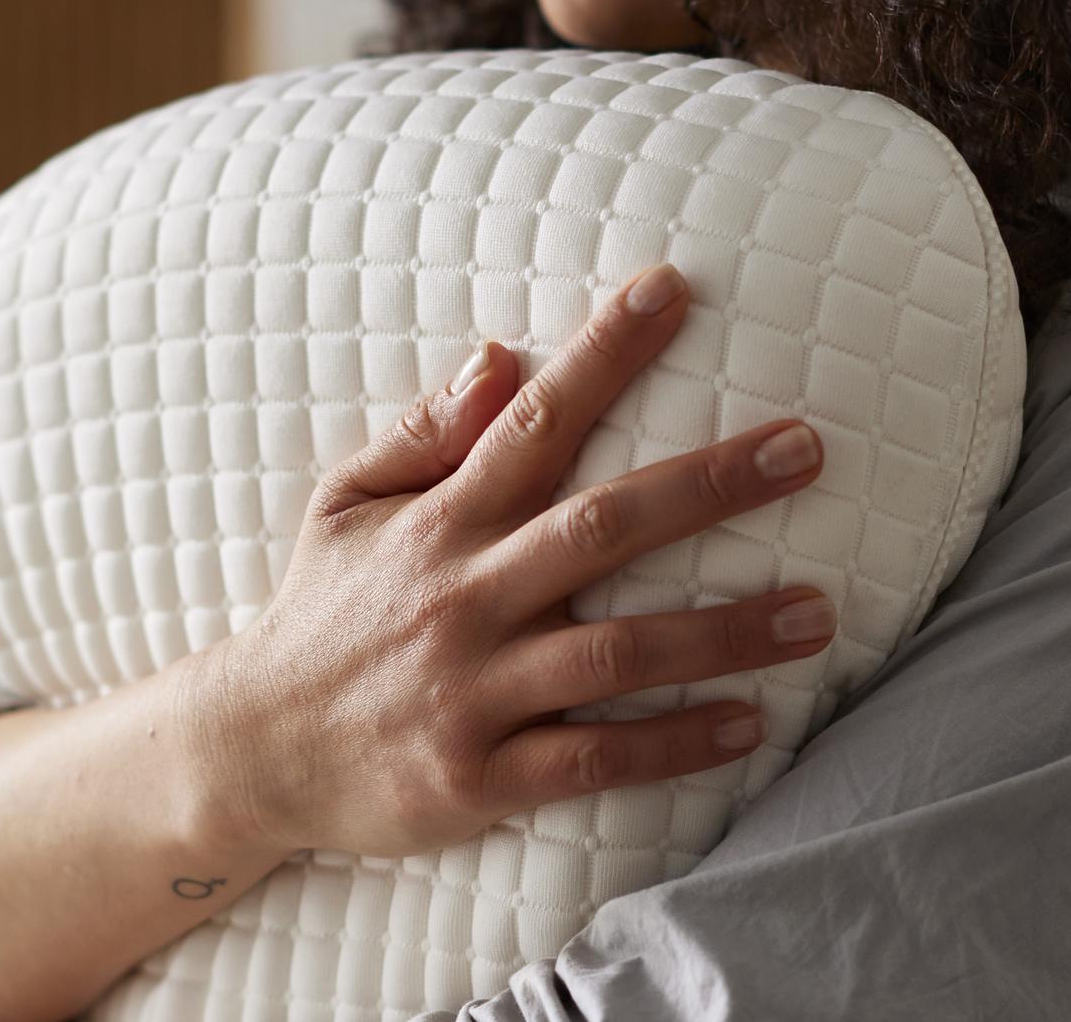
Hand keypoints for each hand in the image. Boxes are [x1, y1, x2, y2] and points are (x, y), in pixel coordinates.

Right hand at [182, 262, 832, 860]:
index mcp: (439, 521)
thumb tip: (501, 359)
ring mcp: (474, 692)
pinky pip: (594, 761)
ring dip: (726, 630)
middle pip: (602, 528)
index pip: (534, 419)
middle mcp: (463, 596)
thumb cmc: (319, 611)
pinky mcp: (479, 780)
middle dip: (709, 484)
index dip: (604, 352)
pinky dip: (674, 744)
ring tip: (818, 610)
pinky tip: (751, 723)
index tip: (671, 289)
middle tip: (806, 449)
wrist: (252, 752)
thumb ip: (423, 434)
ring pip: (618, 653)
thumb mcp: (345, 502)